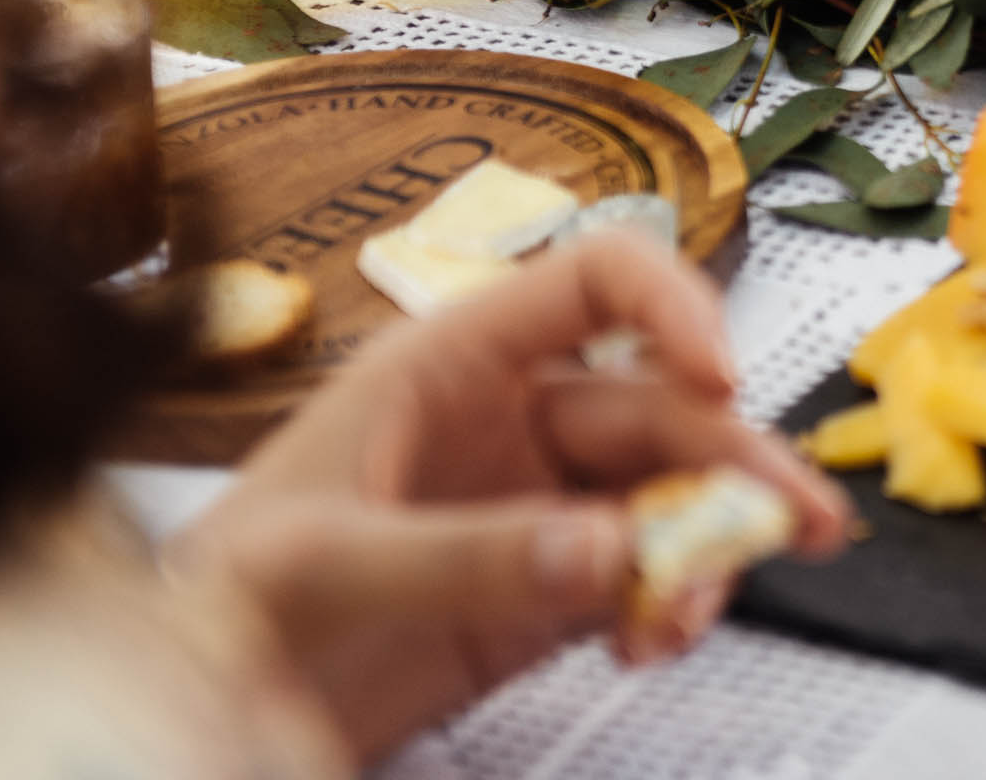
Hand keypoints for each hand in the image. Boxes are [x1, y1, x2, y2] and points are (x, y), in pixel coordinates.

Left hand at [170, 231, 850, 762]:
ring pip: (669, 495)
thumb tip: (610, 551)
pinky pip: (645, 576)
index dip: (672, 305)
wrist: (189, 703)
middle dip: (734, 458)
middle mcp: (510, 418)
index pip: (595, 281)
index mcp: (452, 359)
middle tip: (796, 517)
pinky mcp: (546, 592)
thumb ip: (464, 558)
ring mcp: (534, 505)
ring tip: (700, 611)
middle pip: (661, 406)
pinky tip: (657, 639)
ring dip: (712, 544)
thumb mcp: (319, 566)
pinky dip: (671, 605)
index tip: (720, 371)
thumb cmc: (216, 604)